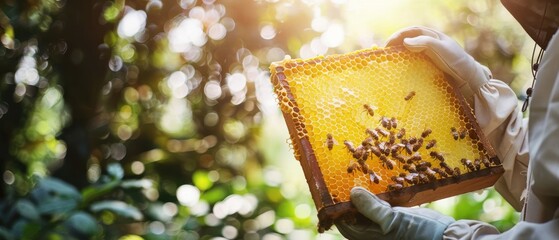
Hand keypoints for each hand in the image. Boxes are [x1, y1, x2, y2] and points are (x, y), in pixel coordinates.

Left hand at [335, 187, 454, 239]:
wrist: (447, 237)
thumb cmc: (419, 233)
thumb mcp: (392, 220)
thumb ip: (371, 208)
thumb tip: (352, 194)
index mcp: (368, 237)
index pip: (344, 221)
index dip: (339, 206)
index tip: (335, 188)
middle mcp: (374, 232)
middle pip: (355, 213)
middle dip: (353, 197)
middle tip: (349, 177)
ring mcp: (385, 225)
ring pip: (368, 208)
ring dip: (366, 194)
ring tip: (362, 176)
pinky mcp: (396, 218)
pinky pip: (382, 206)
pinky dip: (380, 196)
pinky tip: (381, 184)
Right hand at [385, 26, 491, 104]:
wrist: (470, 78)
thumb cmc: (457, 61)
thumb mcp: (442, 49)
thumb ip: (424, 43)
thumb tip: (405, 42)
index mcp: (433, 36)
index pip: (412, 31)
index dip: (399, 35)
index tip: (388, 44)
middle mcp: (430, 43)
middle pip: (410, 39)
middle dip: (396, 43)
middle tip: (385, 52)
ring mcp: (430, 54)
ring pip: (411, 49)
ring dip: (400, 52)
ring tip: (390, 59)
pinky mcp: (431, 65)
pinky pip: (415, 60)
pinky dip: (406, 62)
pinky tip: (401, 68)